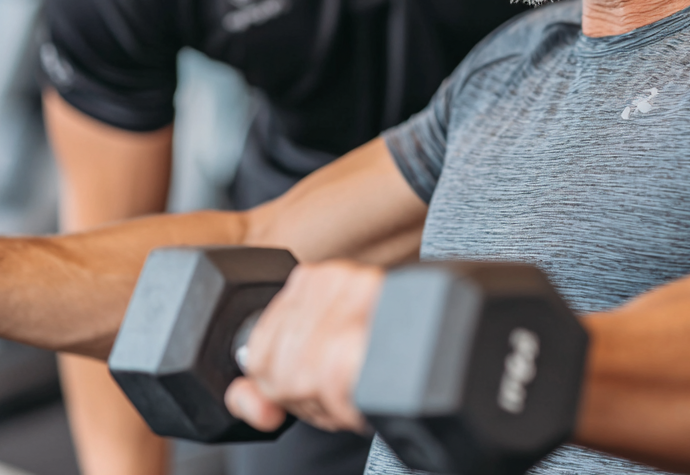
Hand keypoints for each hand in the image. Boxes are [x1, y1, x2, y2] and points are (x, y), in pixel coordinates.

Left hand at [224, 259, 384, 432]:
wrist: (449, 341)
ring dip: (326, 406)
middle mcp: (331, 282)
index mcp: (317, 277)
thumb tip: (239, 398)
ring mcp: (347, 308)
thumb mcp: (319, 353)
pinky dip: (348, 413)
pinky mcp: (356, 343)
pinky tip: (367, 394)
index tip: (313, 382)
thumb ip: (270, 373)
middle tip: (341, 387)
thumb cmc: (385, 346)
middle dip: (301, 396)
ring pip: (296, 387)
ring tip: (357, 387)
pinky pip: (329, 401)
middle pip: (273, 370)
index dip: (280, 381)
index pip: (258, 348)